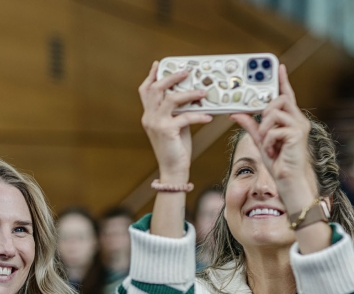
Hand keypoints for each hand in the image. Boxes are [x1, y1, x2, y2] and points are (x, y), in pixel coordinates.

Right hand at [138, 61, 212, 180]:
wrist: (172, 169)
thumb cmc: (175, 148)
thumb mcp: (175, 126)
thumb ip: (177, 111)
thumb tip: (190, 97)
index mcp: (149, 115)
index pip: (145, 91)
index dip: (151, 76)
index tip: (158, 64)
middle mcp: (149, 117)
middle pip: (155, 89)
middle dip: (171, 77)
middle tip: (186, 71)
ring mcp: (156, 124)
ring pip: (171, 99)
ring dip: (189, 93)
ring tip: (203, 92)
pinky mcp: (166, 131)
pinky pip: (185, 117)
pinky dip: (199, 116)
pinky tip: (208, 117)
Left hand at [230, 64, 318, 211]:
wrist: (289, 179)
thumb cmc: (278, 161)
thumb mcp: (260, 140)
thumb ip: (250, 126)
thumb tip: (236, 114)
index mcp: (290, 119)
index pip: (287, 95)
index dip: (282, 80)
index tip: (278, 67)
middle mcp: (298, 119)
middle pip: (280, 99)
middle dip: (266, 109)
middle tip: (263, 127)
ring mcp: (300, 126)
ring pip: (275, 112)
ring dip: (265, 127)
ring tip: (267, 142)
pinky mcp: (297, 134)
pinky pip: (274, 129)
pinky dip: (268, 140)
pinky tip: (273, 150)